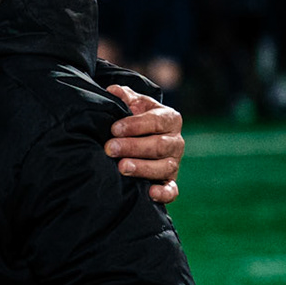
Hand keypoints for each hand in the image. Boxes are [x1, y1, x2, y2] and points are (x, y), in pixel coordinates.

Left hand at [105, 84, 181, 204]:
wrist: (142, 138)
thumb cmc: (134, 119)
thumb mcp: (132, 104)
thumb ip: (124, 97)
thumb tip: (113, 90)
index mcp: (169, 119)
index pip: (156, 121)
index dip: (135, 125)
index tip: (114, 129)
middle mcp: (175, 141)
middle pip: (158, 145)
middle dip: (133, 147)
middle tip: (110, 148)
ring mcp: (173, 163)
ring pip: (163, 167)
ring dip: (142, 168)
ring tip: (122, 167)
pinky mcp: (169, 181)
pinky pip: (172, 190)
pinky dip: (164, 193)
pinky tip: (150, 193)